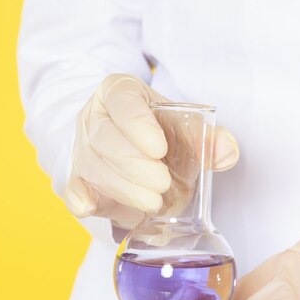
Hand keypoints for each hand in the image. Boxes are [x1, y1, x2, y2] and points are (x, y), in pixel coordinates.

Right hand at [64, 74, 238, 228]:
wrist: (131, 143)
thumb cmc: (157, 131)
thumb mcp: (182, 126)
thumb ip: (205, 138)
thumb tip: (227, 152)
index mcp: (118, 92)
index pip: (121, 100)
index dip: (138, 124)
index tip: (159, 148)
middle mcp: (93, 118)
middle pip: (104, 138)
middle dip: (133, 164)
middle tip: (162, 183)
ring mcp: (82, 149)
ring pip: (93, 167)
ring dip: (123, 188)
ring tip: (153, 202)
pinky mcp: (77, 178)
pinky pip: (72, 189)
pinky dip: (79, 199)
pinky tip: (90, 206)